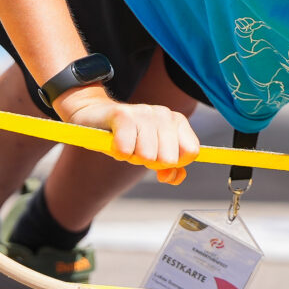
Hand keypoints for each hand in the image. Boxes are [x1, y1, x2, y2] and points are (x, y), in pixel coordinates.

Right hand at [60, 89, 200, 184]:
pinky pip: (126, 149)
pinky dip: (118, 153)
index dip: (174, 164)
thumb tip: (174, 176)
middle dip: (151, 162)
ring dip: (132, 158)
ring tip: (126, 145)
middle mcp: (164, 114)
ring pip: (147, 156)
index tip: (160, 160)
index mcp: (177, 121)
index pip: (191, 152)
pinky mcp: (122, 115)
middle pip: (169, 159)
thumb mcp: (152, 153)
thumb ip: (170, 168)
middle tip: (138, 150)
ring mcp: (144, 112)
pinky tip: (114, 143)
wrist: (96, 115)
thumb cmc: (129, 137)